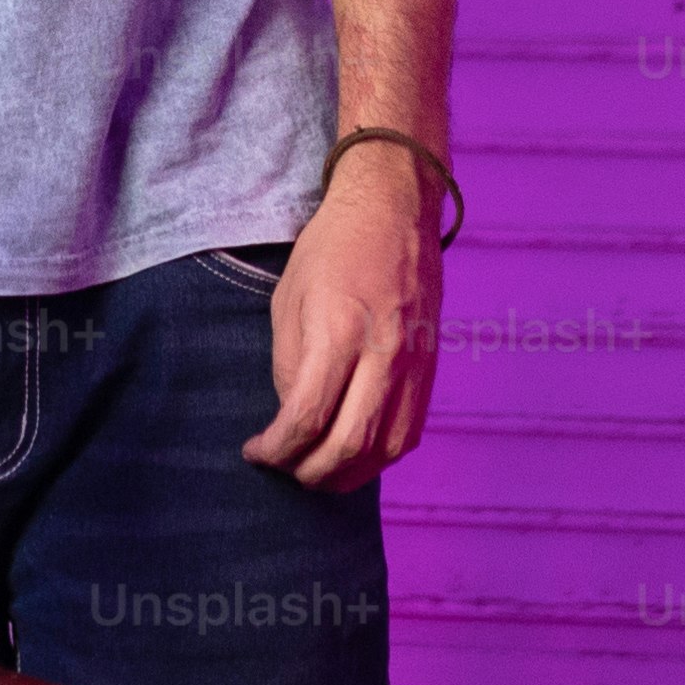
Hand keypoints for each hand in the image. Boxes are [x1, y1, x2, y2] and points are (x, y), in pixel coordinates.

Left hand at [243, 154, 438, 492]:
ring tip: (313, 470)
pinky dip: (377, 457)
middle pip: (348, 446)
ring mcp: (415, 364)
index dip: (275, 449)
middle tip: (282, 469)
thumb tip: (292, 421)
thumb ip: (288, 365)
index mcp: (341, 331)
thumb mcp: (288, 298)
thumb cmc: (332, 247)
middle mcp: (385, 354)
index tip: (254, 452)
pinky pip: (408, 434)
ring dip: (345, 475)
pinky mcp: (430, 369)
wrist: (395, 208)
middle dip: (307, 473)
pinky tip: (352, 454)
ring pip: (385, 451)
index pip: (306, 418)